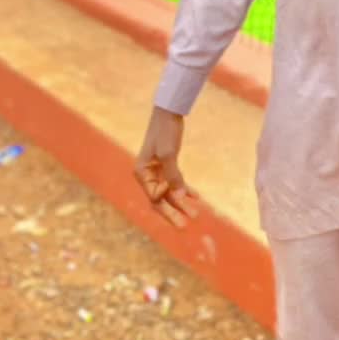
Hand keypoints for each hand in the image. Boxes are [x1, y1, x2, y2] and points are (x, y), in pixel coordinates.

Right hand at [134, 106, 198, 228]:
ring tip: (196, 214)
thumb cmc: (165, 131)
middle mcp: (147, 175)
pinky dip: (185, 190)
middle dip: (173, 213)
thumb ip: (173, 176)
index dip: (167, 200)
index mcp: (142, 173)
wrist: (169, 112)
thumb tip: (179, 197)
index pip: (154, 196)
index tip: (181, 197)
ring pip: (169, 193)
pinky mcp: (167, 166)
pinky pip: (175, 183)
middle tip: (185, 226)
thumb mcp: (168, 153)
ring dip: (181, 203)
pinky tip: (196, 197)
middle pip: (160, 200)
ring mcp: (157, 171)